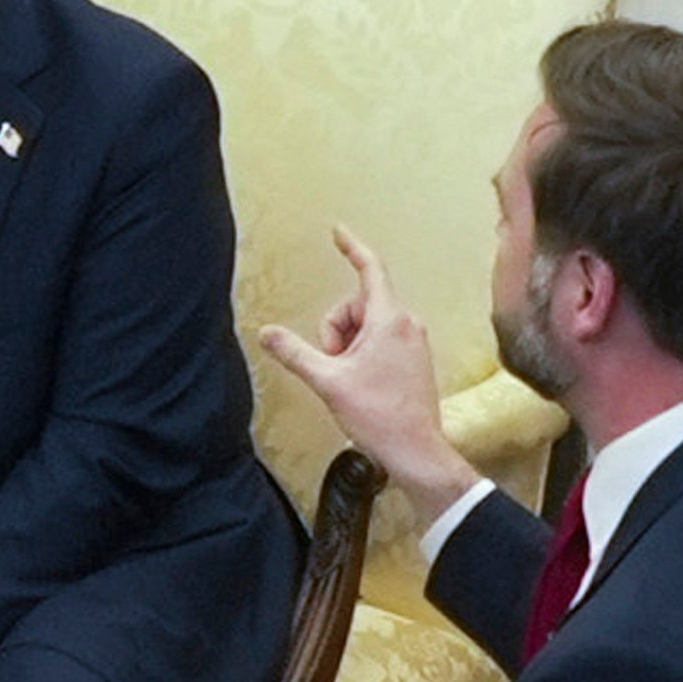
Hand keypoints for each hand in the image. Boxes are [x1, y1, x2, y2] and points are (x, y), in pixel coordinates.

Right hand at [258, 227, 479, 521]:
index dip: (351, 247)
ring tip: (351, 379)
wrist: (415, 450)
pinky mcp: (414, 357)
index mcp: (389, 320)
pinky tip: (363, 383)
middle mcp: (406, 323)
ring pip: (365, 325)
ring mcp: (412, 340)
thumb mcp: (328, 381)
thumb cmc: (380, 417)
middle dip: (336, 332)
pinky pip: (379, 340)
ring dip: (348, 346)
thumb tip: (267, 333)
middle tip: (336, 366)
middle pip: (355, 305)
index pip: (369, 269)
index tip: (338, 231)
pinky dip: (362, 354)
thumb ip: (294, 353)